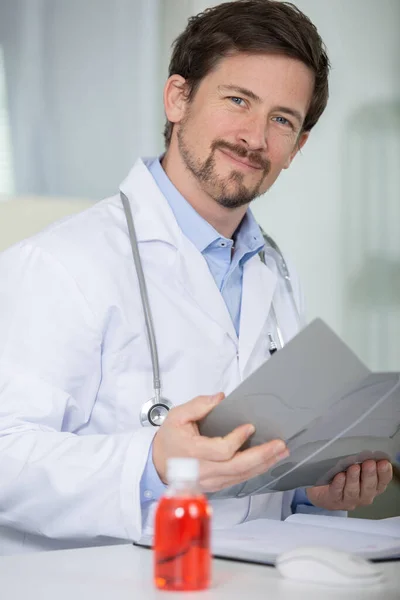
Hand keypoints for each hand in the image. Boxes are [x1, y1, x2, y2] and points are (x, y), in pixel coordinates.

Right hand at [152, 392, 288, 491]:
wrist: (158, 463)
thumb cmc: (168, 440)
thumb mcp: (176, 416)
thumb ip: (198, 405)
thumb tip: (219, 398)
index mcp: (192, 452)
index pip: (221, 450)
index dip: (237, 440)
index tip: (249, 427)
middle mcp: (202, 470)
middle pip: (237, 467)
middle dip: (261, 455)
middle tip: (278, 445)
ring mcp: (210, 481)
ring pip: (241, 476)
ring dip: (264, 464)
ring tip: (280, 452)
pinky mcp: (216, 485)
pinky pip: (239, 480)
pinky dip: (255, 471)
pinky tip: (267, 462)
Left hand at [306, 459, 392, 510]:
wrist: (322, 491)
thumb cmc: (343, 477)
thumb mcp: (356, 469)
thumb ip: (364, 464)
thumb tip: (370, 452)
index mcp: (372, 488)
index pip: (382, 482)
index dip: (384, 473)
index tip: (384, 463)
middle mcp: (362, 497)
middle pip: (369, 488)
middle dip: (369, 475)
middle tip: (369, 463)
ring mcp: (348, 501)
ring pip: (353, 491)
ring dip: (354, 479)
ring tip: (354, 467)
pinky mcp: (333, 500)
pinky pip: (337, 492)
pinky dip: (339, 484)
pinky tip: (340, 476)